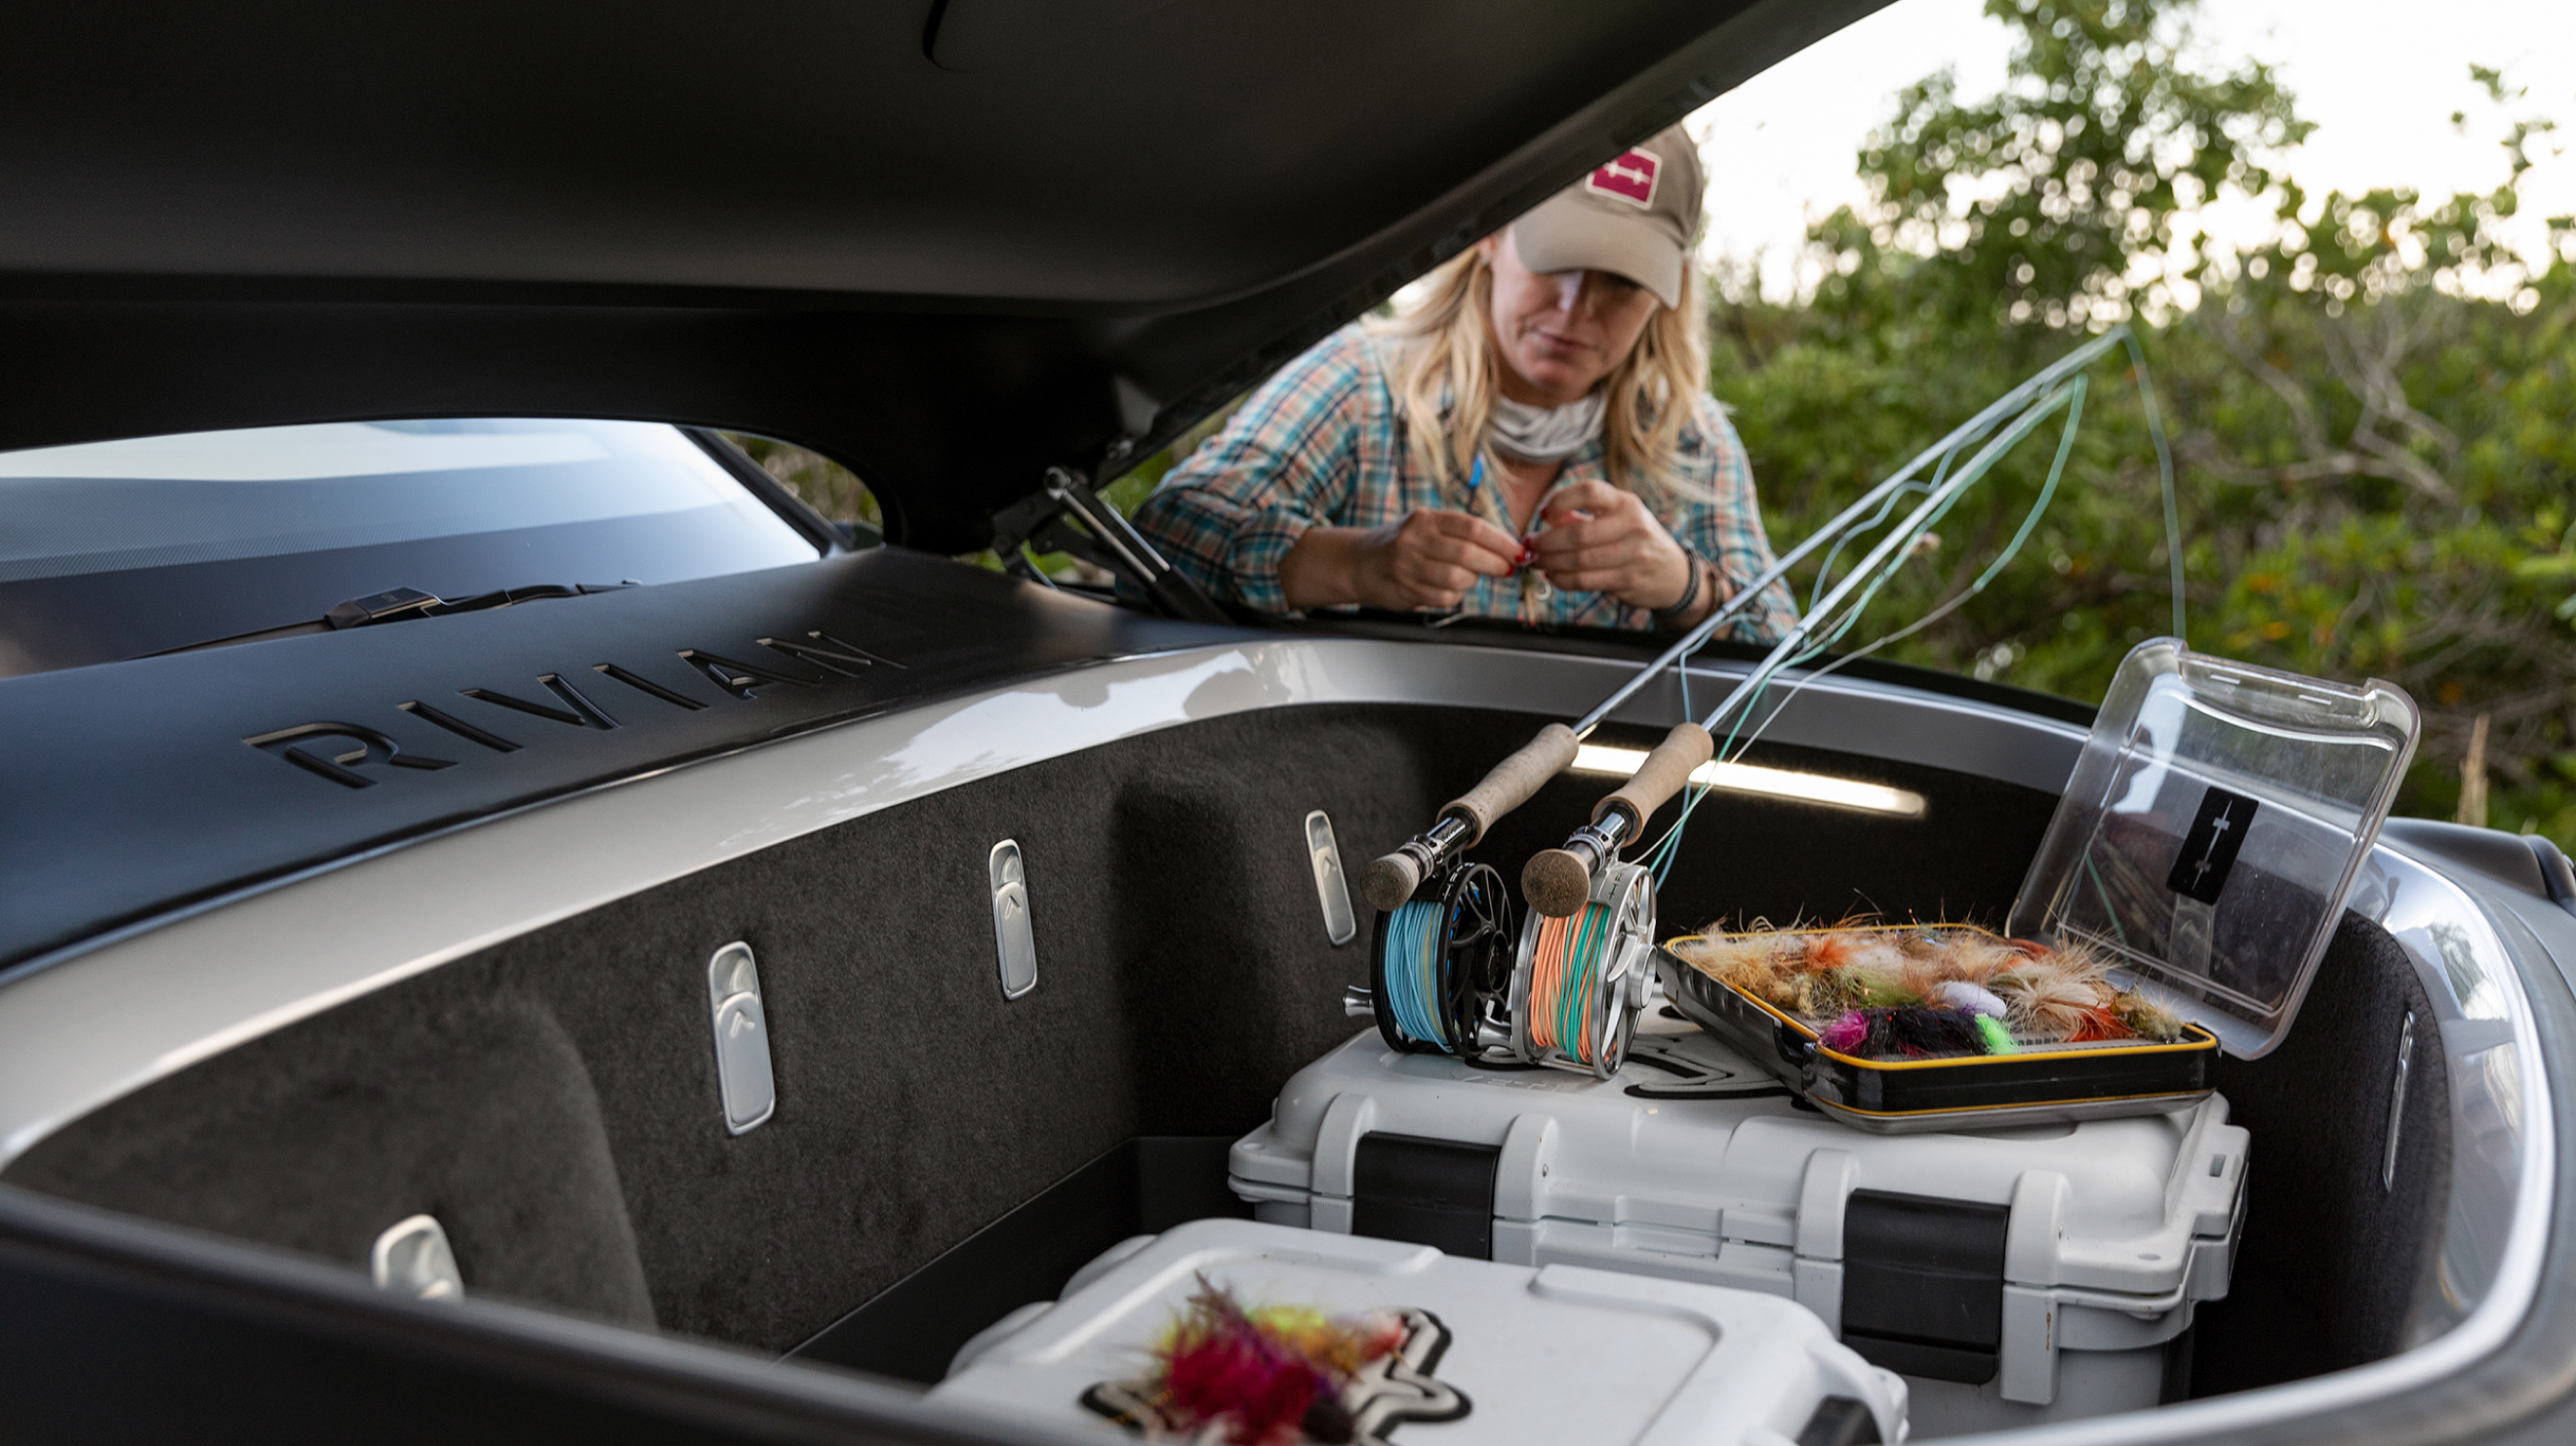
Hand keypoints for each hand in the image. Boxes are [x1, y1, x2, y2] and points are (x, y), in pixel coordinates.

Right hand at [1279, 510, 1520, 611]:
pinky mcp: (1406, 590)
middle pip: (1468, 554)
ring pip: (1457, 578)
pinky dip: (1455, 595)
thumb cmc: (1402, 543)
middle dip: (1495, 564)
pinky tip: (1451, 588)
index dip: (1500, 541)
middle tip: (1507, 568)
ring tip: (1472, 576)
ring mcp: (1408, 566)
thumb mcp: (1427, 526)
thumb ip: (1460, 533)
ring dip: (1473, 580)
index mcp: (1426, 519)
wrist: (1360, 562)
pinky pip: (1444, 597)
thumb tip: (1505, 547)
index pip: (1472, 527)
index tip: (1517, 550)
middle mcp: (1415, 540)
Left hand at [1527, 481, 1693, 610]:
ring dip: (1550, 562)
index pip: (1589, 491)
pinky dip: (1562, 579)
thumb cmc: (1636, 541)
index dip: (1560, 500)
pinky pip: (1585, 580)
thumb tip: (1547, 520)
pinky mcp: (1628, 580)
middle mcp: (1633, 525)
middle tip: (1531, 545)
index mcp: (1626, 503)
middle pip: (1578, 533)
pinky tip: (1553, 575)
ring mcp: (1633, 554)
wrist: (1673, 573)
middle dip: (1546, 541)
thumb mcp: (1620, 518)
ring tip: (1537, 561)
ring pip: (1579, 560)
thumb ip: (1585, 516)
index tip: (1544, 514)